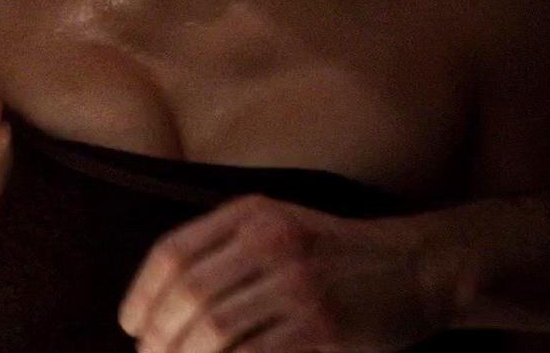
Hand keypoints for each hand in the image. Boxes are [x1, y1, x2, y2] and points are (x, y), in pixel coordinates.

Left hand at [119, 194, 443, 352]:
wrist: (419, 266)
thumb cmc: (336, 255)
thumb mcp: (278, 227)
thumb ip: (224, 250)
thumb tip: (160, 302)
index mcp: (250, 215)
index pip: (173, 253)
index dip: (143, 293)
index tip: (130, 325)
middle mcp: (271, 242)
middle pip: (190, 294)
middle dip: (161, 334)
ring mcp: (300, 284)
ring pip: (218, 328)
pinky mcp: (325, 325)